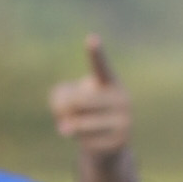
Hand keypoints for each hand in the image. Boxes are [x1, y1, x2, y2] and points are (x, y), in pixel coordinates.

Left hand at [50, 35, 135, 181]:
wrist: (109, 142)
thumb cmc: (85, 112)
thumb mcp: (66, 100)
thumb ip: (58, 101)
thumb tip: (66, 127)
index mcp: (110, 82)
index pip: (100, 66)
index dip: (95, 53)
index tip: (91, 39)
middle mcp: (122, 98)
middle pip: (78, 101)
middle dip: (64, 109)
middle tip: (61, 113)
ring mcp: (124, 120)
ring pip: (80, 124)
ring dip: (70, 127)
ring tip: (74, 127)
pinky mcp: (120, 141)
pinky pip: (86, 141)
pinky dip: (80, 141)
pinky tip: (89, 139)